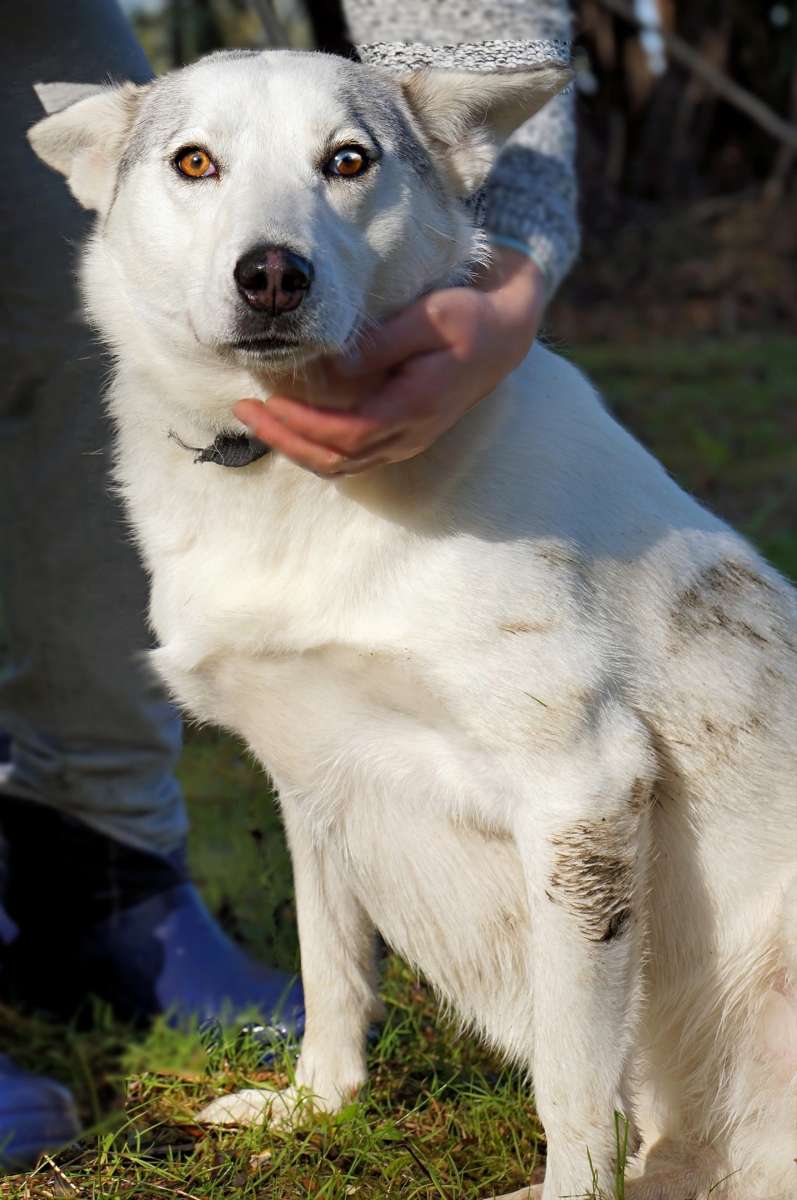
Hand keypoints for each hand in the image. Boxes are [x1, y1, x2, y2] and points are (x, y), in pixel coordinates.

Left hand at [233, 247, 546, 476]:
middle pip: (336, 459)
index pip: (348, 434)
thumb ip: (383, 342)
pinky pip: (351, 456)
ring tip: (258, 418)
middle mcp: (410, 434)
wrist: (504, 337)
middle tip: (243, 411)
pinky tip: (290, 424)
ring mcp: (406, 441)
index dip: (302, 424)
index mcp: (415, 407)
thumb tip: (336, 365)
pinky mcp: (400, 436)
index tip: (267, 400)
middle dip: (285, 440)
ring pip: (341, 465)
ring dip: (296, 448)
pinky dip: (315, 446)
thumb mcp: (430, 316)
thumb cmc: (468, 319)